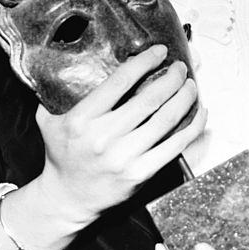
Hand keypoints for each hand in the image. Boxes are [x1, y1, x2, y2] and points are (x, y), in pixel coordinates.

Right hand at [34, 44, 204, 229]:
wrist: (67, 198)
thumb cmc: (62, 154)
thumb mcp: (49, 119)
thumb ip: (58, 92)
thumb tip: (74, 59)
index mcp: (82, 119)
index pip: (120, 82)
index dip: (144, 62)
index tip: (159, 51)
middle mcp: (104, 137)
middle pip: (150, 99)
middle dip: (172, 78)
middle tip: (180, 67)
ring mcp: (125, 157)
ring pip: (166, 120)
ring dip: (184, 98)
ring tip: (190, 85)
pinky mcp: (141, 173)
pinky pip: (175, 146)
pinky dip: (192, 127)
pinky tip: (199, 113)